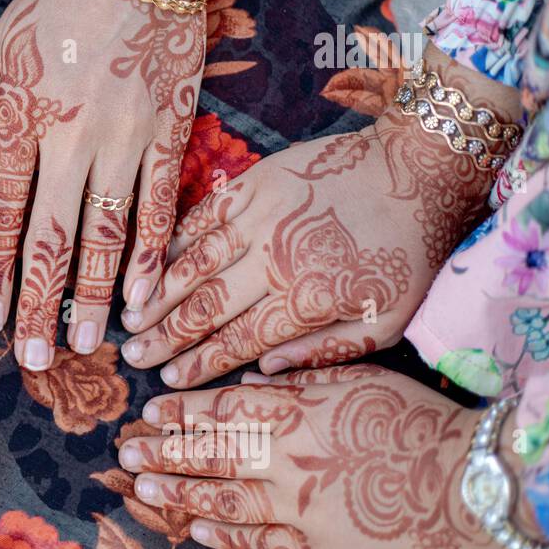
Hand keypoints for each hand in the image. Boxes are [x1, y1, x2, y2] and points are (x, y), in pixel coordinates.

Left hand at [0, 0, 229, 369]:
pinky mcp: (171, 133)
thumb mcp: (3, 45)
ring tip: (81, 343)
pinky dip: (151, 252)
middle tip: (30, 357)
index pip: (2, 212)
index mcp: (24, 116)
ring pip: (106, 233)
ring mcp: (126, 139)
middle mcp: (73, 138)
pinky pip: (160, 204)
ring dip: (91, 294)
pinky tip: (142, 295)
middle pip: (51, 236)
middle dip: (38, 303)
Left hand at [118, 365, 496, 548]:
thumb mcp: (350, 377)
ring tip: (141, 487)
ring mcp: (297, 508)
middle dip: (162, 452)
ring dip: (177, 492)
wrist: (465, 478)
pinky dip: (224, 534)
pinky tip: (194, 527)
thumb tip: (243, 385)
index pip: (217, 411)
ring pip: (222, 499)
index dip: (178, 411)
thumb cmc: (411, 416)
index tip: (147, 410)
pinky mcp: (317, 548)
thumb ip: (292, 381)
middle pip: (208, 456)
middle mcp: (283, 460)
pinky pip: (259, 541)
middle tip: (126, 451)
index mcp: (291, 412)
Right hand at [123, 48, 506, 387]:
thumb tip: (266, 370)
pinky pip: (203, 217)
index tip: (167, 379)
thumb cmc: (407, 251)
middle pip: (207, 306)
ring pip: (195, 263)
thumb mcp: (386, 319)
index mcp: (307, 299)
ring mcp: (261, 217)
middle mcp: (276, 260)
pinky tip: (153, 263)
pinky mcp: (255, 183)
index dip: (198, 363)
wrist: (416, 169)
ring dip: (159, 293)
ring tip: (131, 316)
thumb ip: (325, 350)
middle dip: (165, 335)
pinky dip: (174, 243)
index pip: (238, 341)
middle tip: (131, 355)